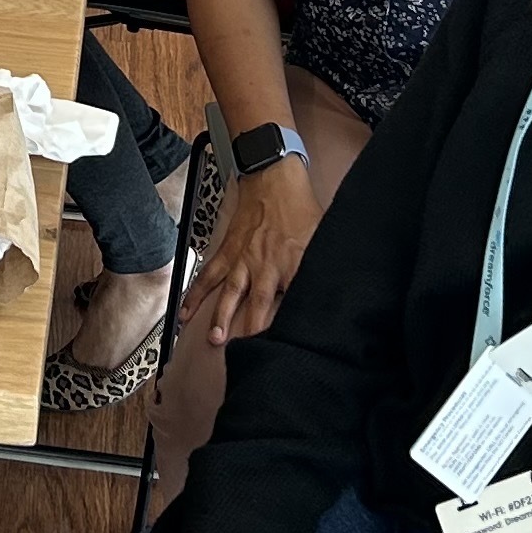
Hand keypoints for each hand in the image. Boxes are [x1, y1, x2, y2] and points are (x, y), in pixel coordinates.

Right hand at [183, 162, 318, 347]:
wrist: (274, 177)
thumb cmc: (302, 208)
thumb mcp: (323, 237)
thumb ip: (327, 265)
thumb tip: (344, 288)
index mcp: (295, 264)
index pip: (295, 303)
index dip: (292, 328)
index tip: (288, 349)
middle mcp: (267, 265)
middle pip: (259, 306)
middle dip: (252, 333)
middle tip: (249, 355)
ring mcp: (244, 259)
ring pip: (231, 295)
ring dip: (221, 318)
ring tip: (215, 340)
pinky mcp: (228, 251)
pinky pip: (209, 275)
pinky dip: (196, 294)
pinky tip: (186, 312)